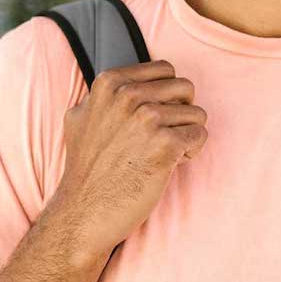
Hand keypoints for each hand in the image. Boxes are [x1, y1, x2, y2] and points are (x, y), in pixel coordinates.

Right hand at [50, 59, 207, 257]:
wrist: (83, 211)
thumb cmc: (86, 169)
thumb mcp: (81, 117)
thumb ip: (105, 96)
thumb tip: (128, 82)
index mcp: (109, 82)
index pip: (165, 70)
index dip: (166, 95)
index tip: (153, 118)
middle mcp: (128, 94)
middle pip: (185, 88)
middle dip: (180, 112)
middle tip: (162, 137)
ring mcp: (147, 118)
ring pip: (196, 113)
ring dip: (185, 135)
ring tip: (162, 154)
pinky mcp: (165, 144)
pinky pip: (200, 135)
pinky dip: (190, 151)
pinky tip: (168, 165)